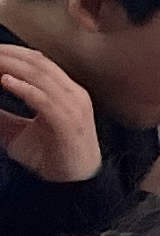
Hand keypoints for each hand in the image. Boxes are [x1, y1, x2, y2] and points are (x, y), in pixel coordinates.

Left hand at [0, 43, 101, 186]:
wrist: (75, 182)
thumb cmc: (50, 157)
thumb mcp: (18, 131)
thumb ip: (2, 115)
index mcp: (65, 92)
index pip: (39, 62)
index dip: (13, 53)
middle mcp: (73, 94)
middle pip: (39, 63)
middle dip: (10, 54)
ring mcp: (73, 107)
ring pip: (41, 76)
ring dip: (12, 66)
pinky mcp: (68, 122)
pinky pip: (44, 99)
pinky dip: (24, 88)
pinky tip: (4, 81)